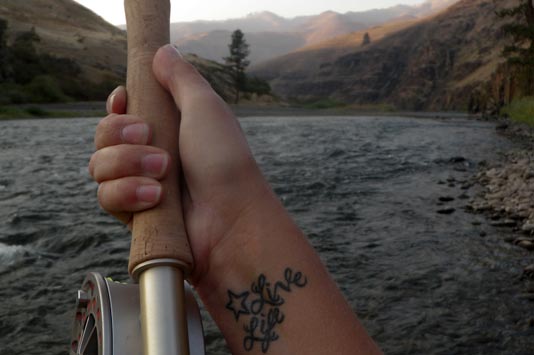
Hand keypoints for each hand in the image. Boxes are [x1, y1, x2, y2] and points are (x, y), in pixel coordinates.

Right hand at [89, 45, 271, 283]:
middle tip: (150, 138)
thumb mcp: (205, 107)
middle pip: (102, 136)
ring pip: (99, 166)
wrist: (230, 218)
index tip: (124, 101)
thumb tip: (162, 51)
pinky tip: (155, 197)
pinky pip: (106, 197)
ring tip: (164, 172)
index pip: (121, 113)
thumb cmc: (223, 160)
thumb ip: (181, 77)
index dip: (116, 107)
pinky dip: (127, 193)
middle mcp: (148, 156)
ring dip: (127, 165)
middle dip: (120, 134)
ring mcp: (139, 186)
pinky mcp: (134, 215)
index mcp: (166, 129)